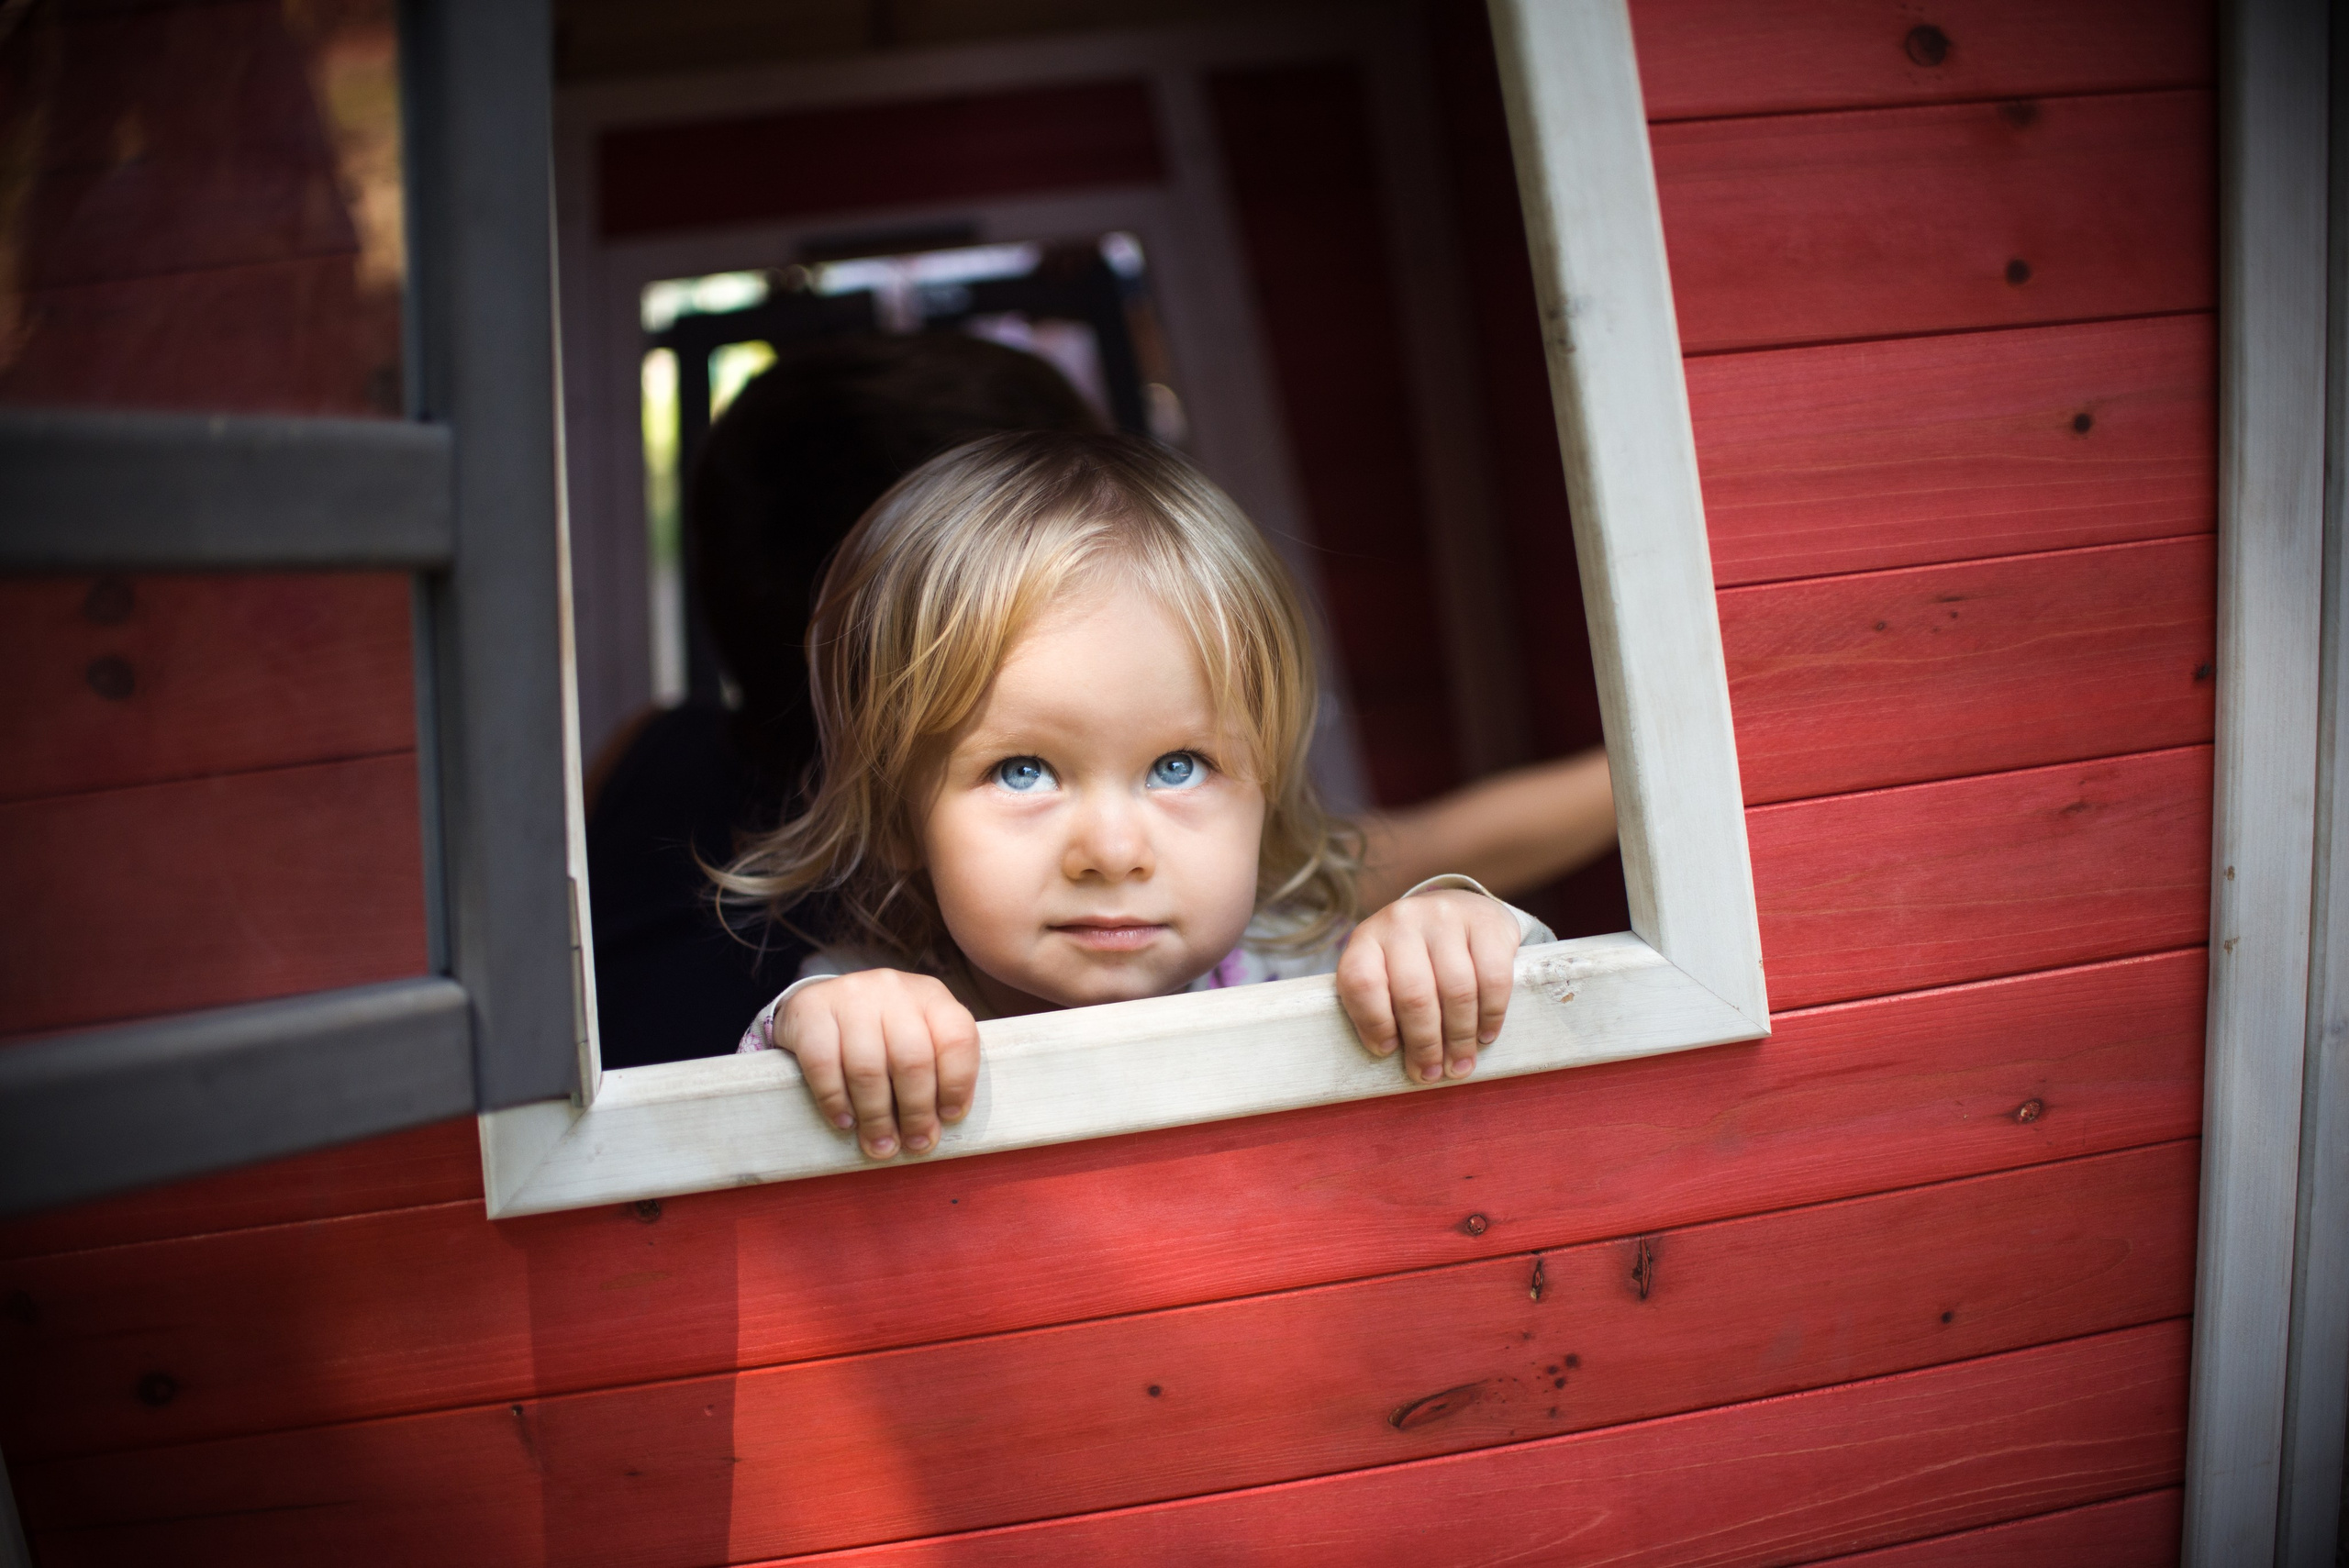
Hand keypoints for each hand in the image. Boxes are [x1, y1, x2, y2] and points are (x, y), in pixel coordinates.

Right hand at [777, 970, 979, 1158]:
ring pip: (868, 1067)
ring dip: (876, 1116)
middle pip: (912, 1059)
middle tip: (915, 1144)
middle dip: (916, 1112)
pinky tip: (845, 1122)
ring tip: (879, 1144)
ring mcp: (850, 996)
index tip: (949, 1117)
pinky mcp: (811, 1010)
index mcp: (931, 997)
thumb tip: (933, 1130)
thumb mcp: (917, 1038)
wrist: (820, 1005)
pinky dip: (836, 1101)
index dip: (957, 1084)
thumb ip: (934, 1072)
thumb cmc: (880, 1034)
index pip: (957, 1038)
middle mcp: (893, 990)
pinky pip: (823, 1065)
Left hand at [1336, 889, 1521, 1083]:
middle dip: (1424, 1044)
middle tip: (1431, 1074)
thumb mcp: (1384, 972)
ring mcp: (1446, 917)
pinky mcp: (1486, 922)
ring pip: (1456, 990)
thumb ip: (1380, 1006)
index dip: (1373, 1023)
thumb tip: (1394, 1056)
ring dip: (1459, 1038)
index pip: (1361, 982)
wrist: (1454, 908)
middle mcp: (1403, 921)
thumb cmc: (1413, 958)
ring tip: (1460, 1065)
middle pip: (1414, 994)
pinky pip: (1493, 978)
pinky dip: (1491, 1015)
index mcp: (1367, 939)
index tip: (1387, 1051)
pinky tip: (1485, 1035)